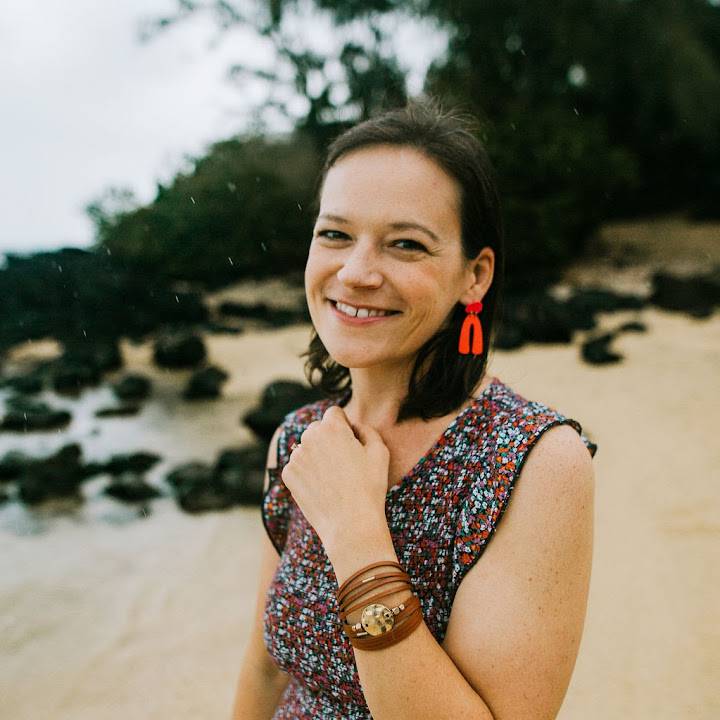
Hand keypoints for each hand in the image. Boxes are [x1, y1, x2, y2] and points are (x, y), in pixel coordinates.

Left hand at [280, 405, 390, 549]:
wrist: (350, 524)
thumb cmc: (370, 487)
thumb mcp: (380, 452)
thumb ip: (366, 430)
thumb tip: (353, 426)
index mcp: (333, 428)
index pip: (334, 413)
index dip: (344, 426)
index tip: (350, 442)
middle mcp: (310, 437)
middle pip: (317, 429)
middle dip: (327, 439)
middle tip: (343, 462)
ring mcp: (296, 456)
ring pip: (306, 447)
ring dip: (316, 455)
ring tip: (333, 478)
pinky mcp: (288, 475)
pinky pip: (298, 466)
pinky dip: (307, 473)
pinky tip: (321, 487)